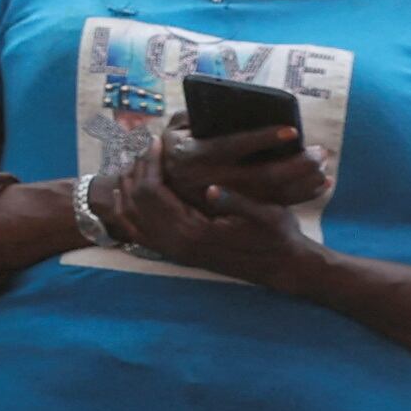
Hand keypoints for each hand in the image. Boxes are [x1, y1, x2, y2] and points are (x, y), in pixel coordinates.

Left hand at [95, 144, 327, 293]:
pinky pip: (137, 232)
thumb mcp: (269, 216)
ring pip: (130, 217)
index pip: (152, 191)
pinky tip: (130, 193)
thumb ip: (238, 202)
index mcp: (194, 233)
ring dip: (129, 188)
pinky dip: (127, 210)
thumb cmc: (279, 237)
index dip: (151, 163)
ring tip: (139, 162)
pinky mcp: (176, 253)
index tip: (156, 142)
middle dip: (138, 170)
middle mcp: (177, 244)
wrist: (283, 268)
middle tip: (146, 147)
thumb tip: (212, 188)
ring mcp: (174, 251)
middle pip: (136, 201)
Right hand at [160, 119, 328, 214]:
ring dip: (305, 180)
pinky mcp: (240, 212)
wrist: (162, 190)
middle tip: (319, 151)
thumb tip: (232, 107)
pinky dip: (304, 195)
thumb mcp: (175, 128)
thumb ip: (195, 115)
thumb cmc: (175, 148)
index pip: (233, 145)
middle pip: (263, 175)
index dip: (264, 138)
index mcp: (193, 155)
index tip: (292, 131)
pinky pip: (278, 205)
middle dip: (297, 164)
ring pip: (274, 193)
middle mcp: (210, 180)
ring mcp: (227, 200)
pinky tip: (322, 183)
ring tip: (322, 164)